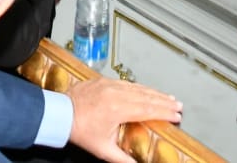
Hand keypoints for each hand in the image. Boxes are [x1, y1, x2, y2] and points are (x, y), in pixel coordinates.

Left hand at [66, 77, 182, 162]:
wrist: (59, 113)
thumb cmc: (79, 129)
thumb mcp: (103, 149)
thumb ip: (123, 159)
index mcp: (118, 109)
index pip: (148, 109)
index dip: (165, 112)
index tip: (177, 115)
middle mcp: (117, 93)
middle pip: (147, 96)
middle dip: (164, 101)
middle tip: (178, 105)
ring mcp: (110, 85)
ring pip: (138, 87)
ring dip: (154, 92)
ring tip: (167, 97)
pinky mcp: (103, 81)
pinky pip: (127, 83)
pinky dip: (140, 87)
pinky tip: (146, 90)